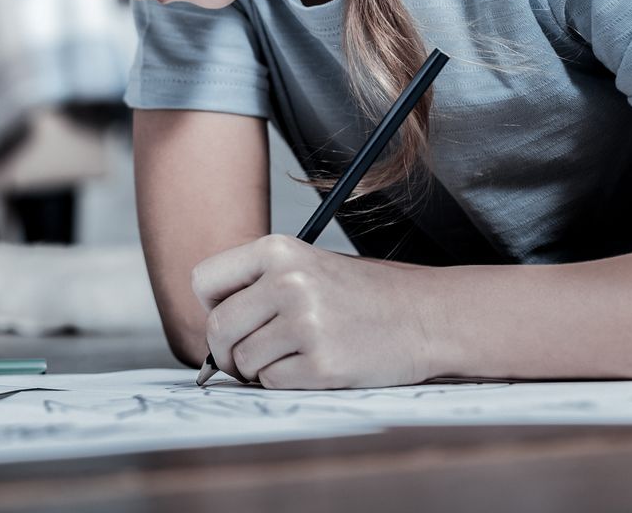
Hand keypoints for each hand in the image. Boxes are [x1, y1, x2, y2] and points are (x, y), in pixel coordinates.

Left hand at [192, 235, 440, 388]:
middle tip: (242, 358)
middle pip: (218, 327)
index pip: (204, 279)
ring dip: (257, 369)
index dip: (211, 306)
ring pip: (243, 360)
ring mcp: (307, 324)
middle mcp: (288, 282)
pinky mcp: (324, 364)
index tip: (228, 318)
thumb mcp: (305, 265)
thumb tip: (210, 326)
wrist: (427, 315)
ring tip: (289, 357)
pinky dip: (284, 381)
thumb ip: (258, 285)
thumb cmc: (362, 295)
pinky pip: (273, 382)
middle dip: (224, 351)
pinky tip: (311, 367)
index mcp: (278, 250)